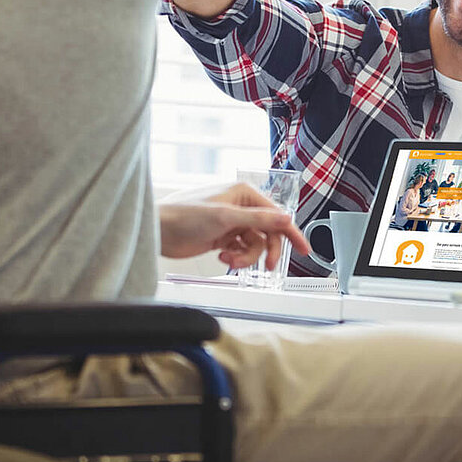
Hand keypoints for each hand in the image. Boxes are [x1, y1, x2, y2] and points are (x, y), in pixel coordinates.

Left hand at [158, 182, 309, 269]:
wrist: (157, 230)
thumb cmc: (184, 216)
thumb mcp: (226, 217)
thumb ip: (259, 220)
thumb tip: (287, 219)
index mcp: (245, 194)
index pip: (276, 215)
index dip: (291, 233)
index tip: (304, 250)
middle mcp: (241, 207)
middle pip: (267, 233)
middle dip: (266, 251)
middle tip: (268, 267)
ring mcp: (231, 223)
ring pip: (254, 245)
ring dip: (246, 256)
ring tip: (230, 261)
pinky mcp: (222, 238)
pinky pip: (241, 250)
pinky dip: (235, 258)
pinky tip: (223, 257)